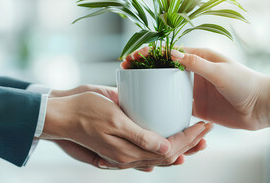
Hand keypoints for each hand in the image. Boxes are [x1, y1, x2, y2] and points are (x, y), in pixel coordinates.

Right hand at [40, 86, 210, 170]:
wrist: (62, 117)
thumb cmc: (86, 112)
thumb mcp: (114, 120)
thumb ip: (140, 137)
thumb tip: (167, 148)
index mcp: (130, 150)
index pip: (170, 147)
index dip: (190, 138)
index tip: (204, 125)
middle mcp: (129, 156)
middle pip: (169, 154)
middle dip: (191, 143)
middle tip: (207, 130)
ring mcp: (124, 154)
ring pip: (160, 156)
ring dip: (181, 148)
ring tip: (197, 141)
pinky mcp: (120, 148)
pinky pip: (147, 155)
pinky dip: (164, 151)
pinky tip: (172, 148)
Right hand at [122, 47, 269, 129]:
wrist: (262, 107)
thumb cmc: (245, 83)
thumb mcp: (220, 71)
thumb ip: (196, 64)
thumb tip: (171, 53)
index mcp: (199, 58)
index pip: (169, 53)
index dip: (149, 53)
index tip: (133, 57)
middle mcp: (194, 72)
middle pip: (164, 68)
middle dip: (144, 67)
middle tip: (125, 70)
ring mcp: (194, 90)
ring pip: (167, 86)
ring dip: (151, 86)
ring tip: (132, 87)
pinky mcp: (197, 107)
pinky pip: (175, 105)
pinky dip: (163, 105)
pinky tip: (149, 107)